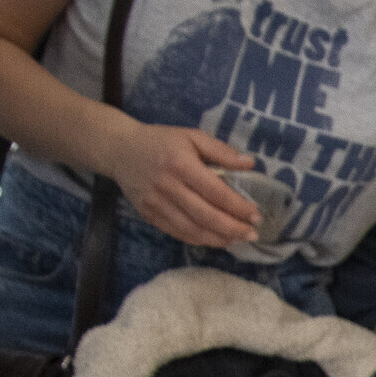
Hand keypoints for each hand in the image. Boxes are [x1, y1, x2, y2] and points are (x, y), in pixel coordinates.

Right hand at [104, 121, 260, 246]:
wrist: (120, 149)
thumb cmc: (161, 141)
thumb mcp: (192, 136)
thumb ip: (221, 151)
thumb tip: (250, 163)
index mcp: (181, 165)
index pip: (215, 192)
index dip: (238, 207)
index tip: (256, 215)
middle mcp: (168, 186)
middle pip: (205, 215)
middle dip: (232, 228)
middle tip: (252, 234)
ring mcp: (156, 203)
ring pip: (191, 229)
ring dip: (217, 238)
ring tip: (237, 240)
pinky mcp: (148, 214)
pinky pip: (176, 232)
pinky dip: (198, 239)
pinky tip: (215, 239)